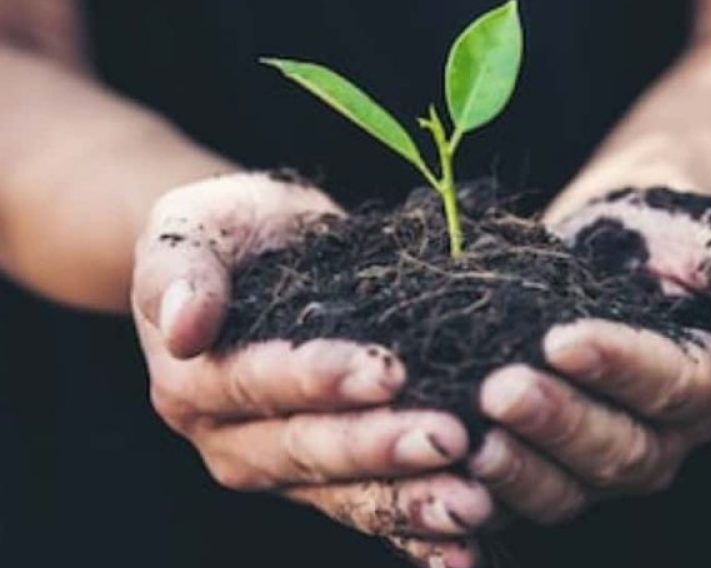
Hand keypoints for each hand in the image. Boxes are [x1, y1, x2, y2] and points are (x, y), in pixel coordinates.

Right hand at [132, 173, 491, 567]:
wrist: (258, 254)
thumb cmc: (228, 234)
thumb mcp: (190, 232)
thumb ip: (180, 273)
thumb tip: (184, 327)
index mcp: (196, 384)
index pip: (259, 383)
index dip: (320, 379)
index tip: (388, 370)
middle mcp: (236, 440)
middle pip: (310, 449)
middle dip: (380, 447)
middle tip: (449, 437)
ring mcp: (285, 469)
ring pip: (348, 492)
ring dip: (411, 501)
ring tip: (473, 504)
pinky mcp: (329, 482)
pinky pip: (372, 511)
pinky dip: (416, 536)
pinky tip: (465, 550)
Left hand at [468, 187, 710, 523]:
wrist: (606, 260)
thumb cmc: (662, 246)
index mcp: (700, 391)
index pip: (665, 388)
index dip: (617, 366)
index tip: (562, 336)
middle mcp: (654, 439)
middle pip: (613, 450)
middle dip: (556, 422)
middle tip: (499, 389)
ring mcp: (594, 460)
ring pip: (564, 485)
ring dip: (516, 466)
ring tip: (466, 434)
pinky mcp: (542, 463)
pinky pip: (517, 491)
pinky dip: (483, 488)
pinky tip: (440, 468)